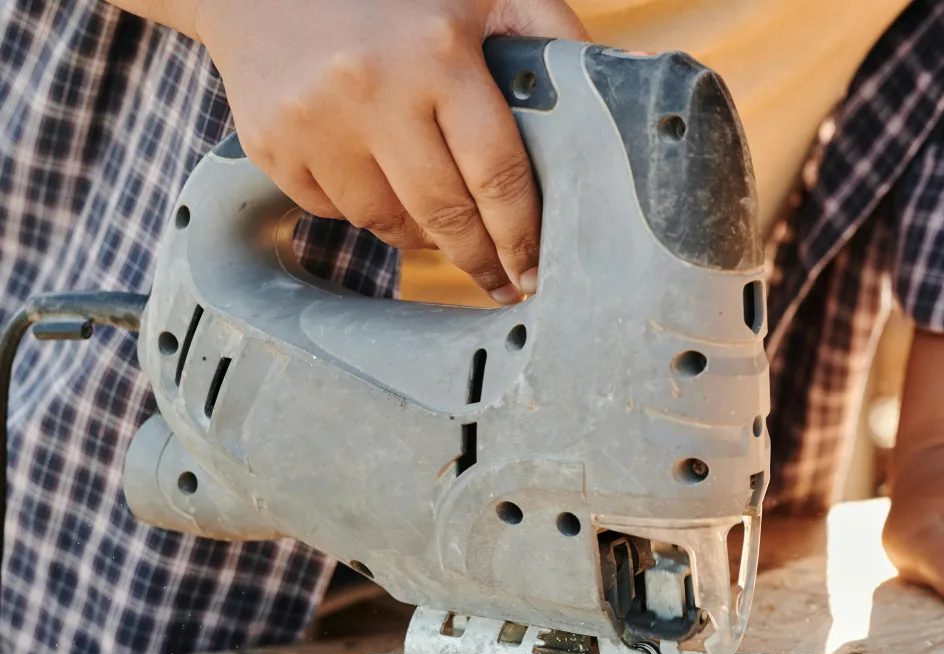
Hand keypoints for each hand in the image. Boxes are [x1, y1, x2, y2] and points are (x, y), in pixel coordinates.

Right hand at [195, 0, 587, 302]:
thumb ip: (549, 33)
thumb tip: (622, 85)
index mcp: (437, 53)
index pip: (497, 174)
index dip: (521, 234)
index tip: (534, 271)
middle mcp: (371, 90)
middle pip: (444, 215)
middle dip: (480, 259)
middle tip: (502, 282)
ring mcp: (314, 121)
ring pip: (386, 223)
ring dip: (421, 234)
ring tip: (441, 223)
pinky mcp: (271, 143)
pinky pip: (334, 211)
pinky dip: (363, 208)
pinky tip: (375, 178)